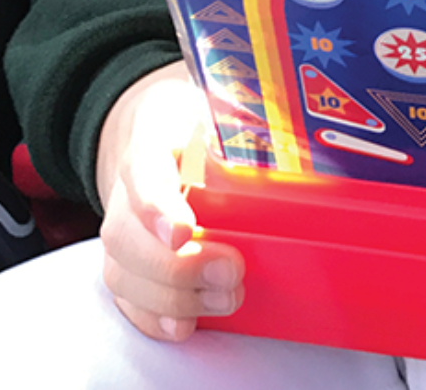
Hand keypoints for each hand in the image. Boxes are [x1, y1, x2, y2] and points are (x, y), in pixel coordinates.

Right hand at [96, 61, 245, 340]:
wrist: (160, 132)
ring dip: (173, 297)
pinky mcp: (126, 261)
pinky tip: (186, 323)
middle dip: (176, 267)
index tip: (183, 231)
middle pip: (126, 235)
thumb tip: (303, 127)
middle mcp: (127, 188)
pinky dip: (154, 316)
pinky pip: (126, 297)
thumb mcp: (221, 102)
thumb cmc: (201, 121)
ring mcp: (122, 228)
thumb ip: (249, 113)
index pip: (142, 171)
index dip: (156, 205)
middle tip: (230, 271)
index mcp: (152, 138)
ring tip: (225, 299)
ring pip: (123, 272)